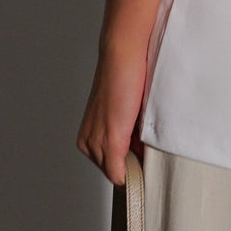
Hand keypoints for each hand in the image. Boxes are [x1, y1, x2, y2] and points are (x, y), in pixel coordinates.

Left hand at [76, 39, 147, 185]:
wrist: (124, 56)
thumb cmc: (126, 79)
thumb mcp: (125, 115)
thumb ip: (128, 138)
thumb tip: (137, 161)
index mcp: (87, 136)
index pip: (108, 166)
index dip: (127, 159)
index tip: (139, 148)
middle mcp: (87, 142)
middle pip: (113, 172)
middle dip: (131, 161)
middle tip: (142, 138)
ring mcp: (97, 143)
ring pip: (118, 173)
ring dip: (135, 162)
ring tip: (143, 134)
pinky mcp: (110, 140)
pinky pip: (119, 173)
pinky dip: (131, 175)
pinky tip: (143, 160)